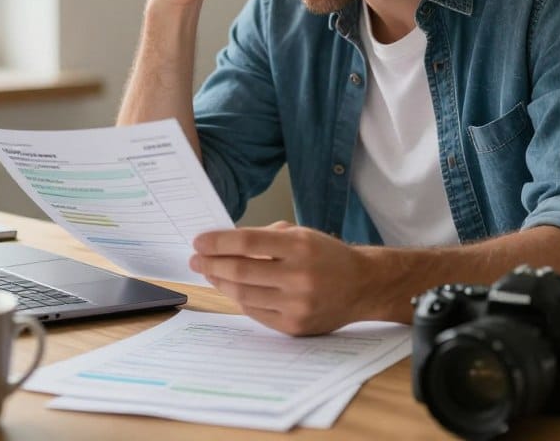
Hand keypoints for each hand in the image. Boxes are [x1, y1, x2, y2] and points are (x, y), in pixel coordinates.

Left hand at [190, 222, 373, 334]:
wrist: (363, 286)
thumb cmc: (327, 256)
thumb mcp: (301, 234)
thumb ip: (265, 238)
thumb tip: (224, 244)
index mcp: (300, 246)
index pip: (248, 242)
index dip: (218, 242)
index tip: (199, 242)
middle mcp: (299, 276)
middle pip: (240, 271)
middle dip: (211, 264)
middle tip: (196, 259)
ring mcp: (297, 305)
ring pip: (243, 294)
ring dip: (220, 283)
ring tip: (210, 273)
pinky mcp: (294, 326)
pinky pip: (255, 312)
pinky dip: (239, 299)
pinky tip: (231, 289)